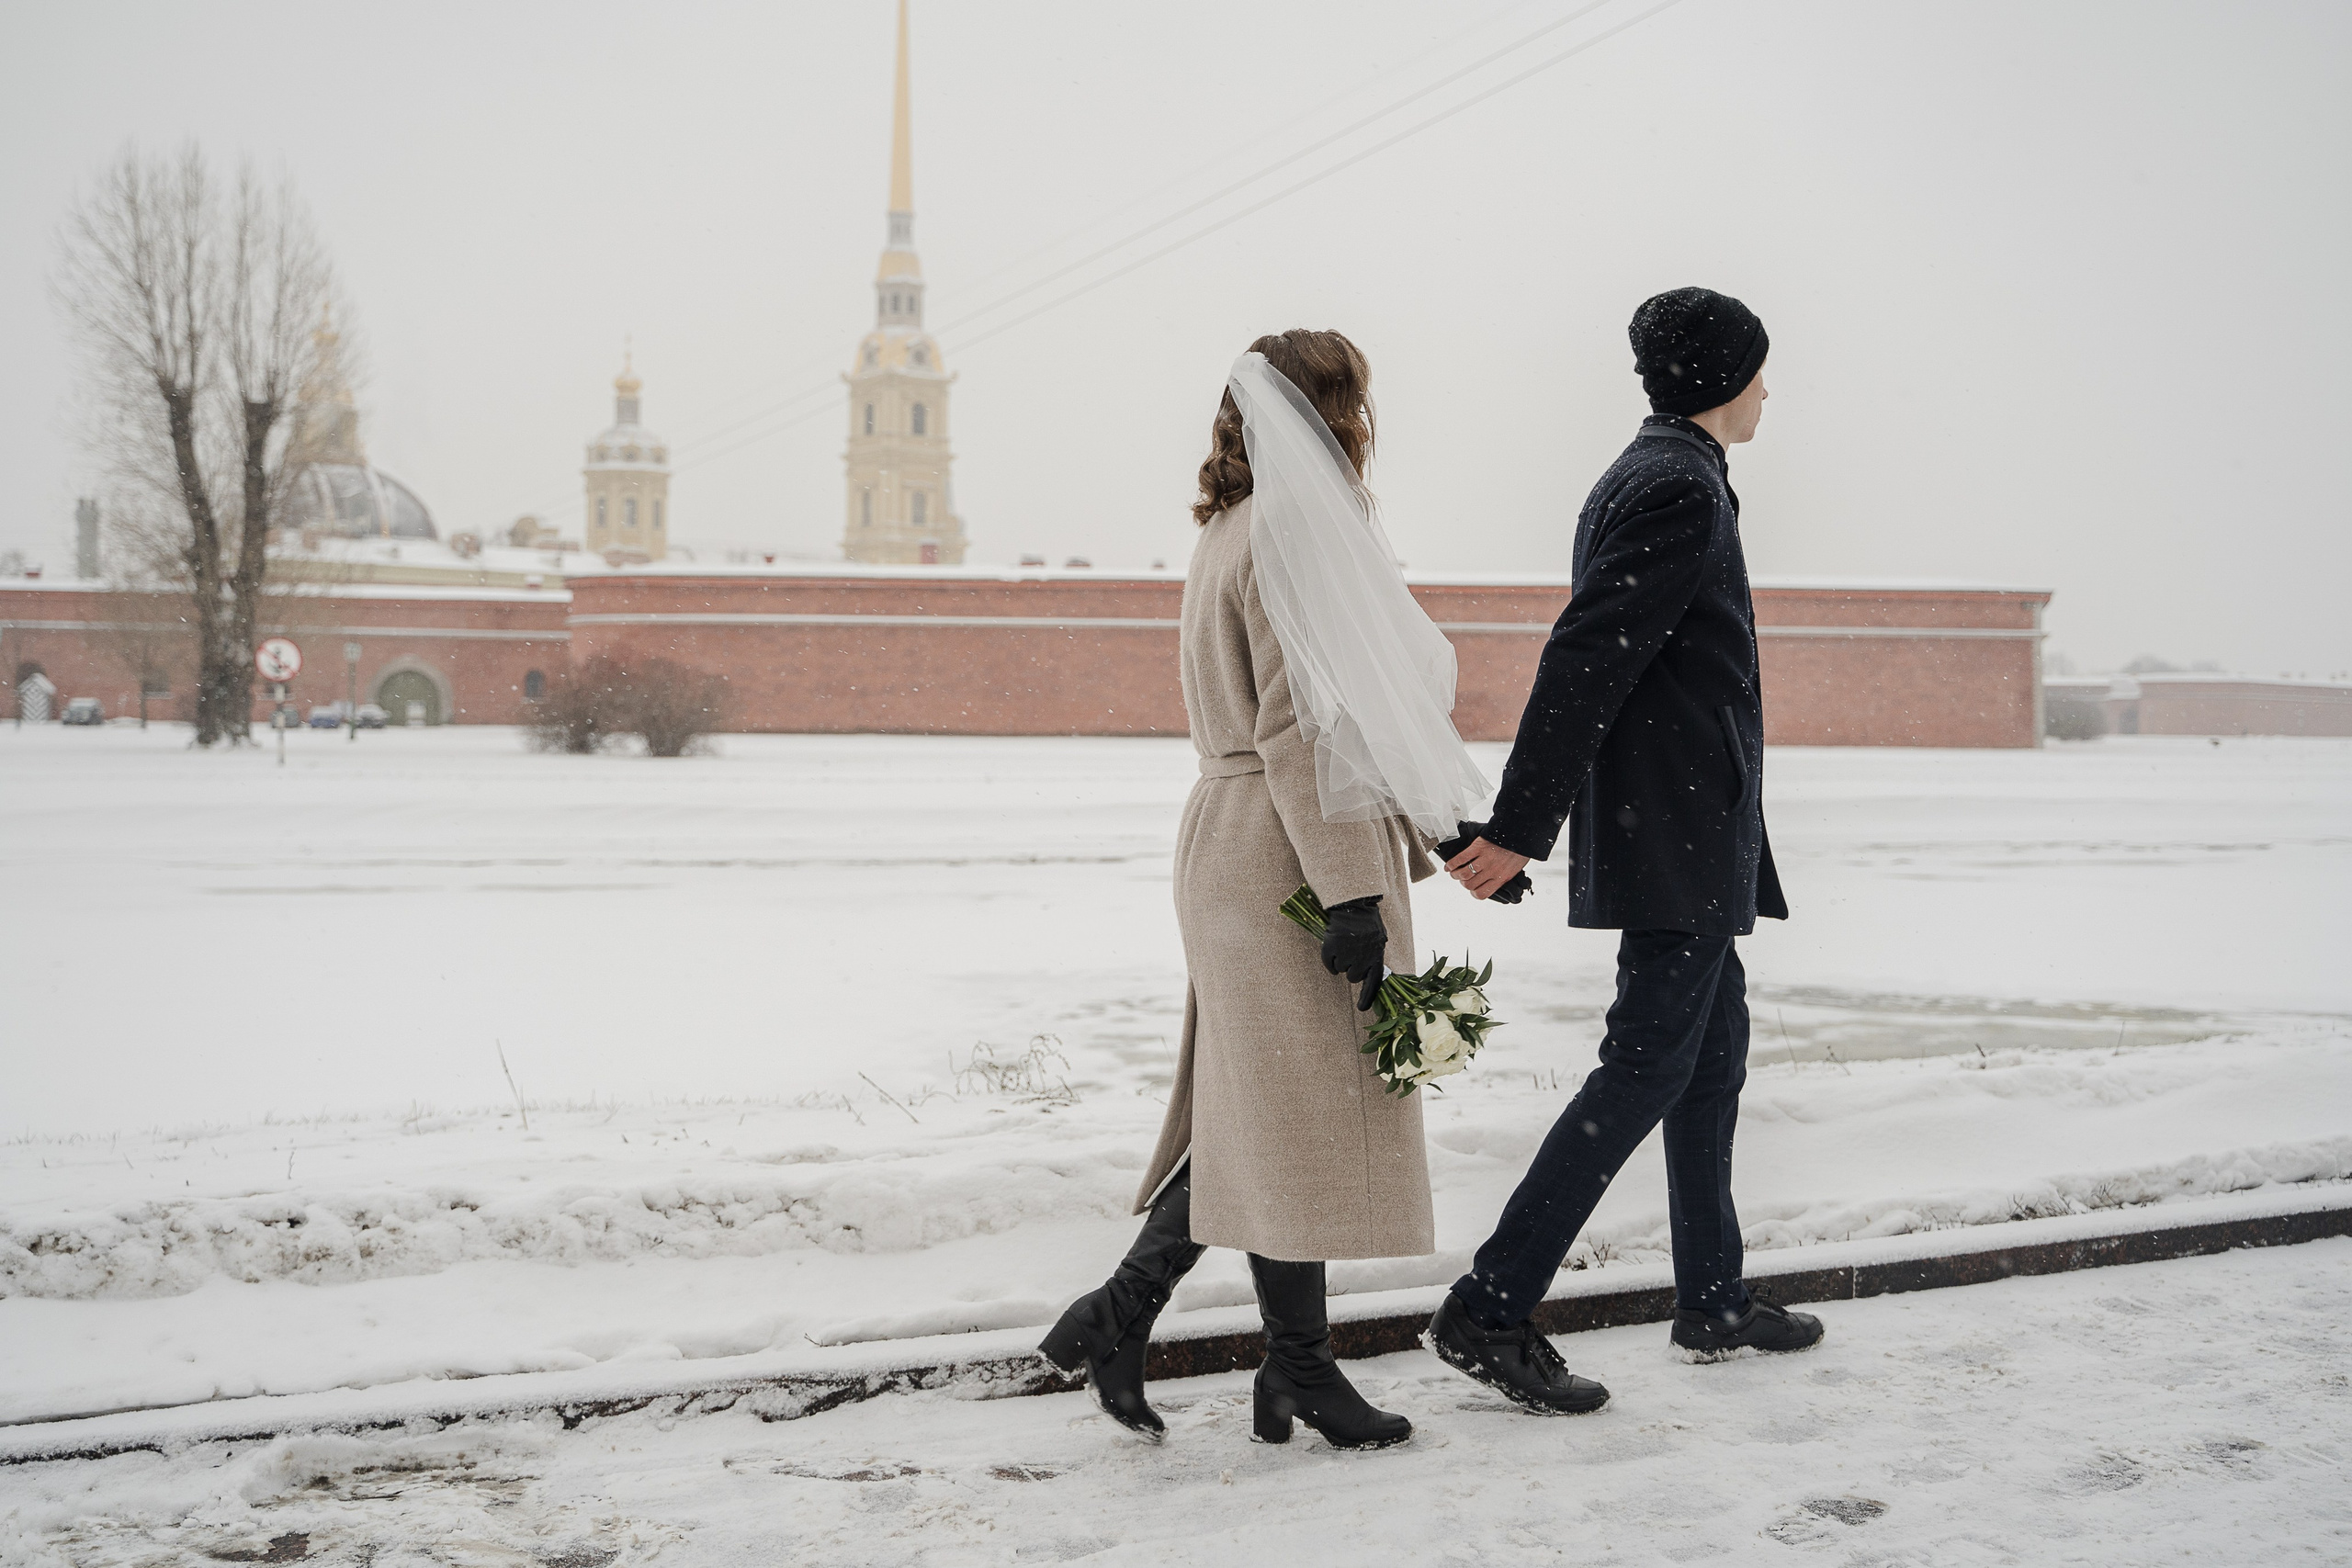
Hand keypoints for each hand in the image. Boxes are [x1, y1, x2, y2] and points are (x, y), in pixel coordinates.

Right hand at [1319, 896, 1386, 1010]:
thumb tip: (1368, 976)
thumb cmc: (1368, 921)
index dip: (1367, 998)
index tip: (1361, 1008)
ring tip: (1344, 943)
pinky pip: (1328, 963)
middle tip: (1352, 952)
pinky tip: (1333, 946)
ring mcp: (1346, 954)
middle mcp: (1362, 958)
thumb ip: (1374, 958)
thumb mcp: (1378, 940)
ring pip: (1339, 970)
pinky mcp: (1331, 948)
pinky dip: (1329, 958)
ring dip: (1340, 960)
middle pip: (1353, 978)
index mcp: (1376, 956)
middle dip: (1351, 969)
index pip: (1373, 984)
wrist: (1353, 903)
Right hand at [1446, 836, 1530, 901]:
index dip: (1473, 892)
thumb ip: (1504, 877)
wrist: (1521, 832)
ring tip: (1453, 872)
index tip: (1472, 888)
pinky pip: (1461, 859)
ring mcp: (1484, 859)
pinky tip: (1448, 866)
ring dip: (1455, 874)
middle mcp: (1492, 871)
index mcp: (1502, 878)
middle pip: (1469, 884)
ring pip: (1463, 874)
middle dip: (1463, 882)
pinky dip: (1451, 864)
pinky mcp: (1478, 847)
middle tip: (1462, 878)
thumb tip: (1496, 882)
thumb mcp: (1515, 869)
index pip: (1481, 893)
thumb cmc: (1520, 850)